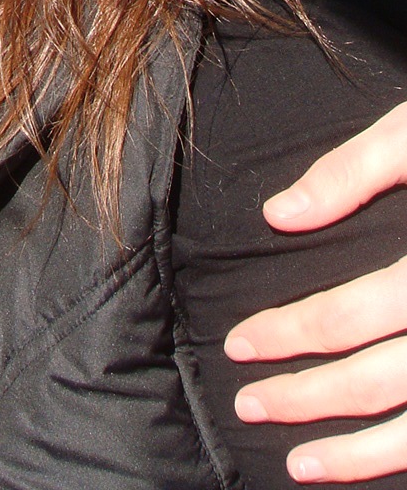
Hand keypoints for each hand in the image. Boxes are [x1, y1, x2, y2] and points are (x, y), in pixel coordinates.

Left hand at [225, 101, 406, 482]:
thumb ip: (351, 171)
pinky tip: (376, 463)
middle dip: (305, 397)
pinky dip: (406, 456)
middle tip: (249, 404)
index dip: (286, 333)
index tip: (240, 343)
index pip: (347, 316)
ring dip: (357, 455)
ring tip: (299, 463)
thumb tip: (279, 215)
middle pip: (375, 381)